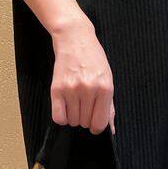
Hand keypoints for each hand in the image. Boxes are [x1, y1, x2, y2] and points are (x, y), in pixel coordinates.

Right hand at [50, 17, 114, 134]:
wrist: (74, 38)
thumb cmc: (93, 59)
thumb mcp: (107, 80)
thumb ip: (109, 107)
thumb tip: (110, 130)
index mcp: (105, 88)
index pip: (100, 123)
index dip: (97, 126)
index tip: (94, 122)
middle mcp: (88, 89)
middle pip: (85, 123)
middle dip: (85, 118)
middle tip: (84, 103)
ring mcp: (71, 89)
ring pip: (72, 121)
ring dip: (73, 116)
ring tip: (75, 101)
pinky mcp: (56, 88)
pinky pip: (58, 117)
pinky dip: (62, 117)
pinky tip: (65, 107)